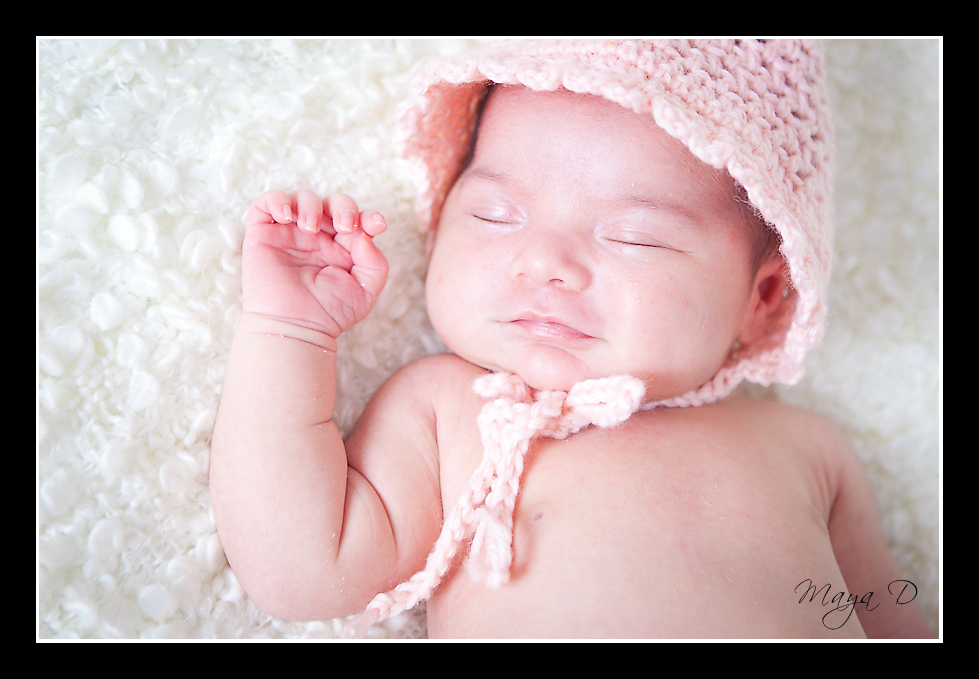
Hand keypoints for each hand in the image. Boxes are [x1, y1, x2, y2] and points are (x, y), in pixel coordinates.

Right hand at [242, 190, 388, 337]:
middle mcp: (317, 238)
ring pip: (302, 198)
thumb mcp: (365, 290)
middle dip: (343, 207)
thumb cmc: (329, 313)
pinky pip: (267, 202)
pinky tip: (288, 217)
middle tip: (344, 227)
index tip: (376, 226)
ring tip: (311, 229)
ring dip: (311, 205)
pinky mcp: (263, 234)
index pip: (357, 219)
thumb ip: (374, 261)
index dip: (368, 216)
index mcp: (342, 247)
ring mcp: (290, 234)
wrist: (296, 327)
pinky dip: (277, 200)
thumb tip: (364, 233)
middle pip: (332, 203)